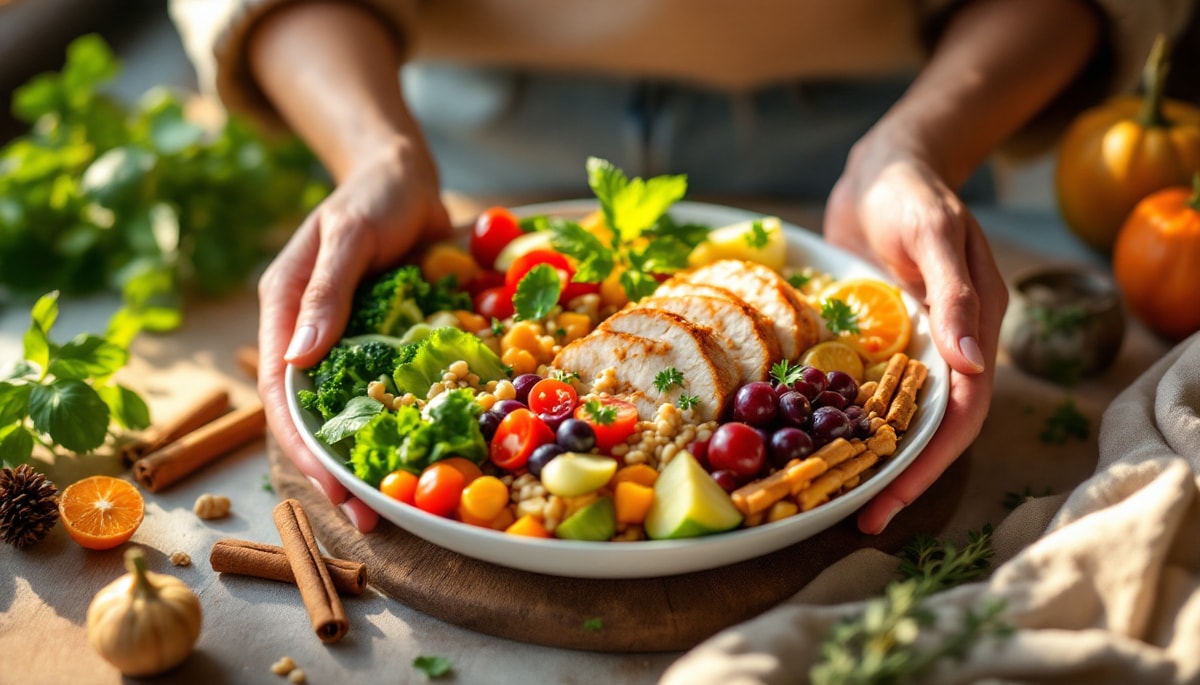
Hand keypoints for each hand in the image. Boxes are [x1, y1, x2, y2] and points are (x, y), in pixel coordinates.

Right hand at [257, 139, 451, 531]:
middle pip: (313, 416)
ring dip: (370, 458)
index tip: (332, 486)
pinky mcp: (387, 344)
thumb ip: (325, 292)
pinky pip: (391, 392)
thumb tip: (298, 359)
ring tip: (398, 503)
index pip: (282, 392)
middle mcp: (311, 336)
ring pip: (352, 413)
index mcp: (284, 312)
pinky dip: (403, 424)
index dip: (303, 445)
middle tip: (370, 517)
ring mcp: (350, 344)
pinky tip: (428, 454)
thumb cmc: (371, 196)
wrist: (407, 177)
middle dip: (336, 470)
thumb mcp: (346, 234)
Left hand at [823, 127, 1007, 534]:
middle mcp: (944, 346)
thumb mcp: (935, 234)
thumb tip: (973, 366)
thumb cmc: (914, 191)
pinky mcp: (871, 336)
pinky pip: (858, 385)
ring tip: (831, 495)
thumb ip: (955, 296)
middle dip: (898, 475)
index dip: (931, 460)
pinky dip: (840, 415)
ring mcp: (906, 343)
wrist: (882, 164)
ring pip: (892, 414)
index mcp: (974, 329)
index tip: (893, 497)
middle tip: (859, 519)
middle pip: (928, 427)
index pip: (961, 412)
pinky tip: (808, 440)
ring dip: (868, 454)